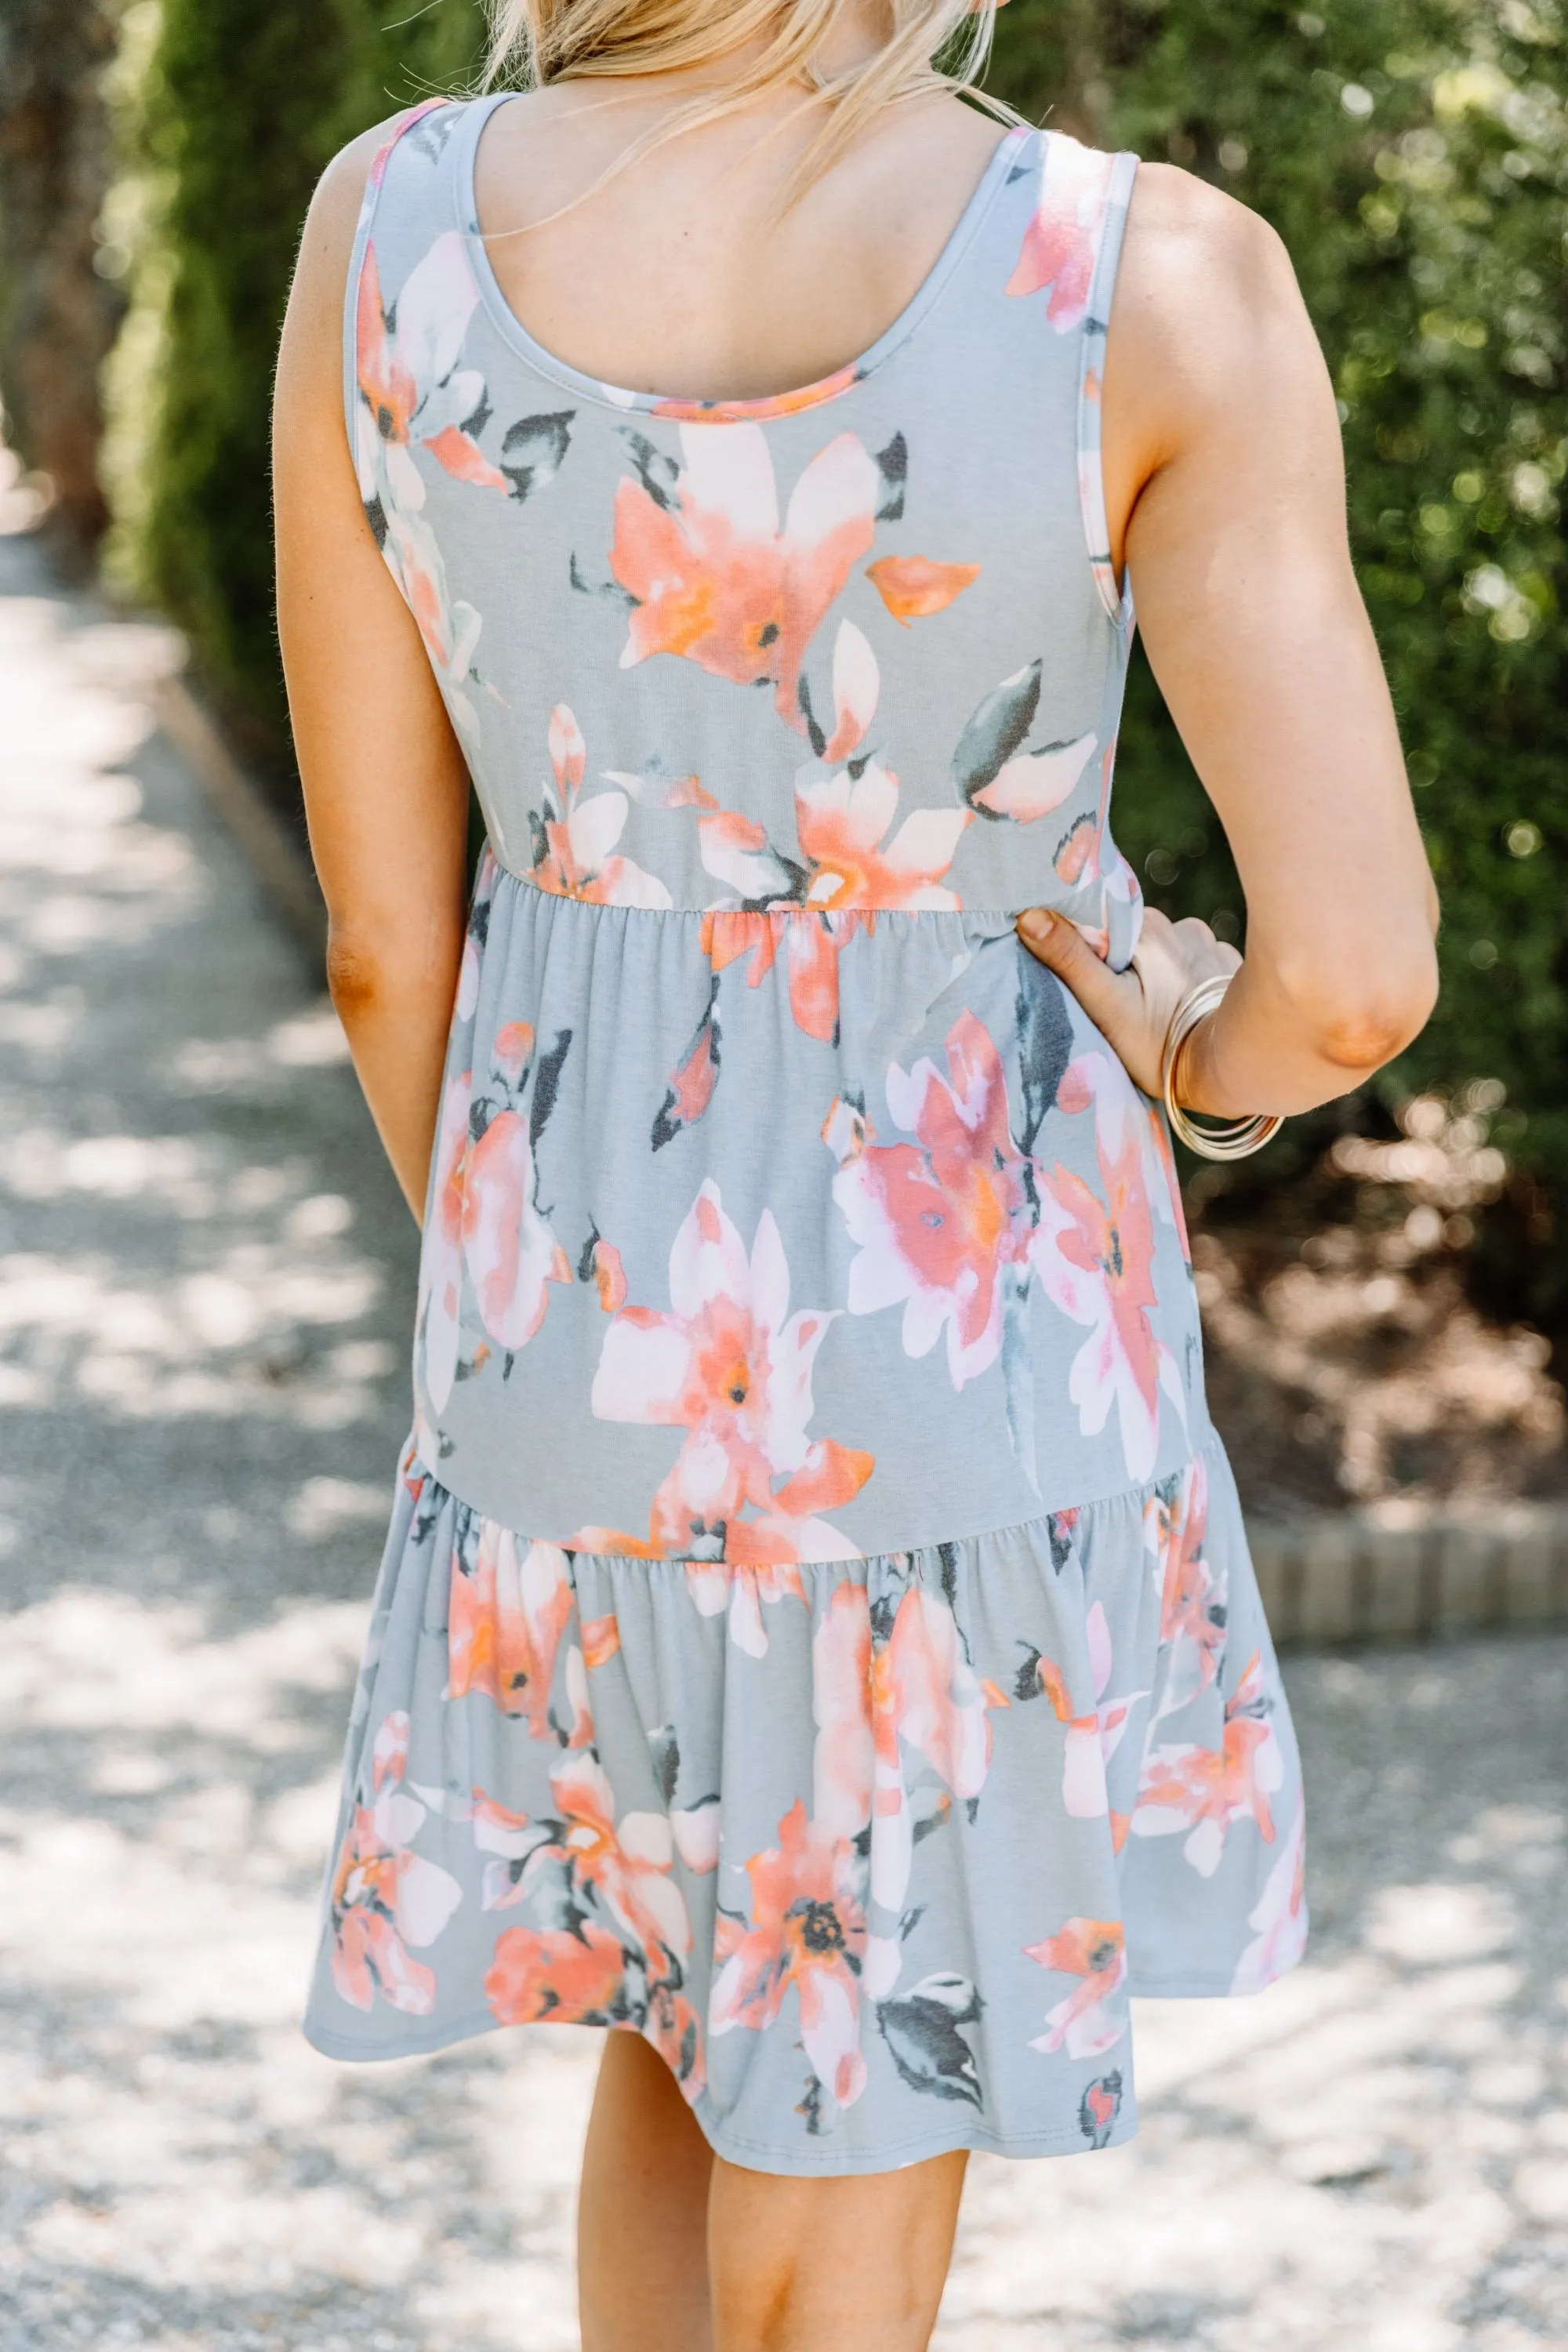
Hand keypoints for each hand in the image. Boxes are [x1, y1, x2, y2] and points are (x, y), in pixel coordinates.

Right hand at [1015, 905, 1240, 1105]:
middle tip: (1117, 1007)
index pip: (1100, 921)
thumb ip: (1071, 961)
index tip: (1078, 975)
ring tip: (1154, 1016)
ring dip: (1155, 975)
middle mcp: (1181, 927)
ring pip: (1164, 953)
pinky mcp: (1228, 967)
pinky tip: (1183, 1012)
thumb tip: (1029, 916)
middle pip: (1132, 938)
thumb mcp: (1108, 1007)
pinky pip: (1194, 966)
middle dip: (1120, 965)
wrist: (1240, 1067)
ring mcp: (1209, 945)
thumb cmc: (1163, 1044)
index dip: (1082, 945)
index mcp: (1146, 928)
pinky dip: (1184, 984)